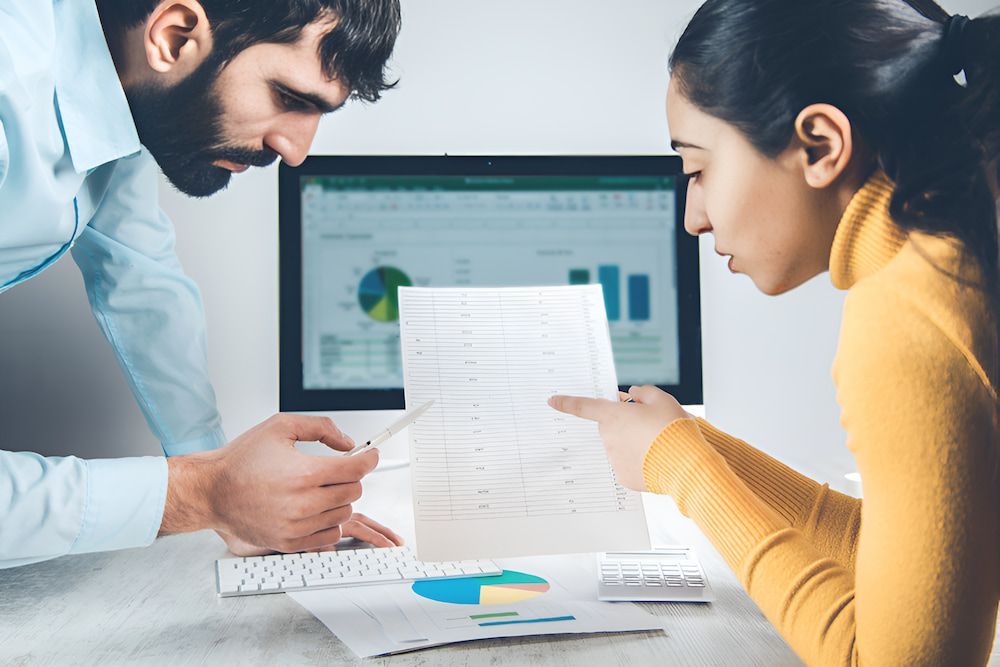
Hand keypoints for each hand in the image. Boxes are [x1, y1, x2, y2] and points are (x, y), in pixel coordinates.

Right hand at [161, 413, 378, 552]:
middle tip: (335, 470)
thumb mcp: (281, 426)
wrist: (210, 491)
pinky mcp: (290, 542)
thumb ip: (321, 428)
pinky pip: (330, 535)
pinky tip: (315, 508)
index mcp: (304, 473)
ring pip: (344, 514)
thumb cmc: (241, 459)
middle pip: (354, 491)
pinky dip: (329, 521)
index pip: (356, 469)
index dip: (369, 459)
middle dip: (350, 477)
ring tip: (319, 488)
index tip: (370, 455)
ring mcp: (297, 526)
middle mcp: (303, 503)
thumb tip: (348, 442)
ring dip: (339, 499)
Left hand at [548, 385, 691, 490]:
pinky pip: (628, 465)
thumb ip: (643, 392)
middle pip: (610, 427)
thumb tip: (634, 395)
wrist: (685, 462)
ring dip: (632, 443)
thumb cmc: (672, 428)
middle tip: (647, 424)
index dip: (567, 403)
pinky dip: (638, 461)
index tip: (553, 401)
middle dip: (623, 424)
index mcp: (613, 416)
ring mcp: (615, 459)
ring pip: (619, 446)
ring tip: (656, 443)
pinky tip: (655, 458)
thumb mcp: (661, 399)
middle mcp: (609, 438)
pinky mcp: (624, 477)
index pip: (584, 407)